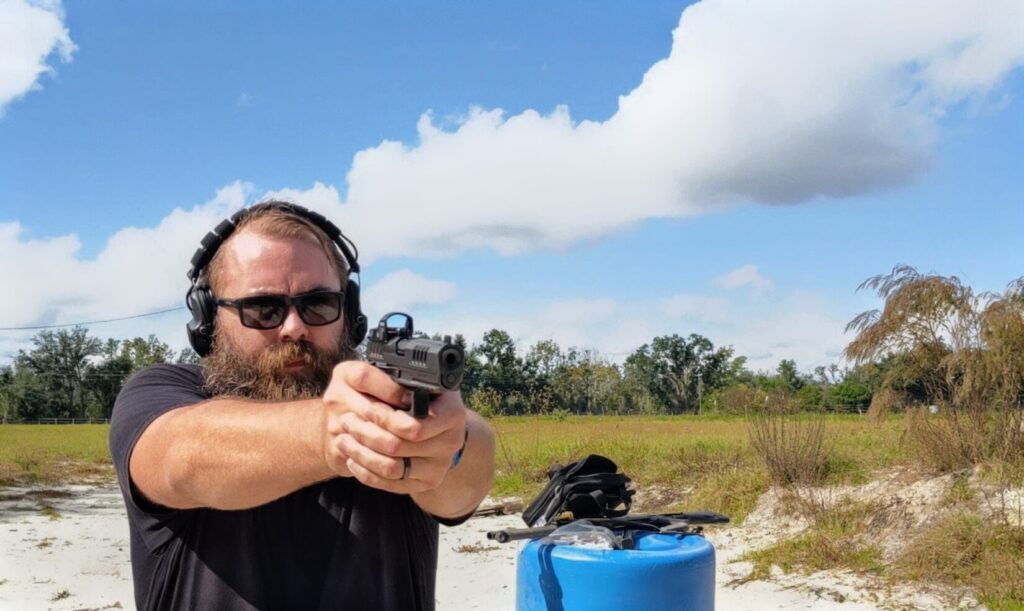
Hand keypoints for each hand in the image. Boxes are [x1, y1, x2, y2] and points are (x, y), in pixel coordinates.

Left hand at [321, 361, 466, 493]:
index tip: (363, 408)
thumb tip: (375, 383)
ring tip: (343, 439)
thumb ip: (399, 382)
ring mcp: (440, 466)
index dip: (383, 419)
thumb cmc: (422, 394)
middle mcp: (452, 441)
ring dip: (361, 454)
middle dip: (365, 433)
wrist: (439, 421)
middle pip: (399, 447)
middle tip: (346, 421)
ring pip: (391, 469)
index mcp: (452, 413)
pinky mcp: (427, 483)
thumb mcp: (416, 379)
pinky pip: (391, 485)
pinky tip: (352, 459)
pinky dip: (366, 473)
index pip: (413, 426)